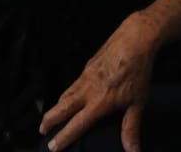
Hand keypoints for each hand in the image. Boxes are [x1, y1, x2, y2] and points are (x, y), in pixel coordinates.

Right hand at [39, 16, 157, 151]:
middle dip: (49, 120)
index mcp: (99, 102)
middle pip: (62, 108)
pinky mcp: (87, 66)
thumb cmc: (138, 72)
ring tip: (52, 116)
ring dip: (56, 107)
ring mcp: (85, 76)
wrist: (134, 40)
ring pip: (65, 94)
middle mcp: (88, 90)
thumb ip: (131, 128)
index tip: (53, 147)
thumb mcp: (138, 103)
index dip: (63, 137)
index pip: (76, 124)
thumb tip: (132, 151)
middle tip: (41, 130)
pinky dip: (66, 93)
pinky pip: (73, 84)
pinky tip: (70, 95)